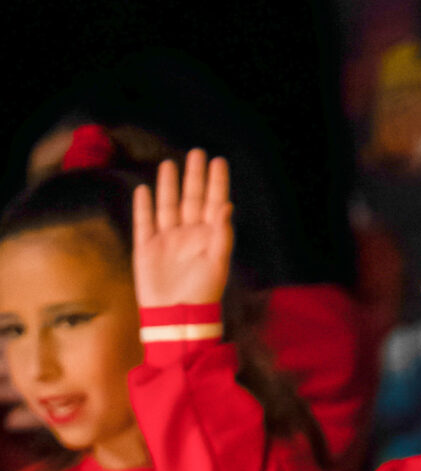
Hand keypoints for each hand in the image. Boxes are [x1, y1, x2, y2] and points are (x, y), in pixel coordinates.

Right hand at [131, 150, 233, 311]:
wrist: (176, 317)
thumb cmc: (203, 294)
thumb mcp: (217, 264)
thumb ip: (222, 235)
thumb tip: (226, 205)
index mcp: (208, 238)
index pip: (213, 203)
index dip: (216, 182)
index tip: (218, 161)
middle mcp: (188, 235)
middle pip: (191, 199)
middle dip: (194, 177)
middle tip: (197, 153)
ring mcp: (167, 240)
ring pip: (167, 206)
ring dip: (169, 186)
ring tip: (169, 164)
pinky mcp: (147, 249)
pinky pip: (144, 222)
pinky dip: (143, 206)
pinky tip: (144, 190)